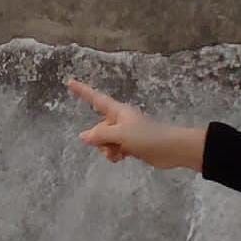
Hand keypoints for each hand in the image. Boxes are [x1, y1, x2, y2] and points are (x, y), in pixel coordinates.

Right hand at [66, 79, 205, 171]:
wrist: (171, 149)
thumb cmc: (147, 136)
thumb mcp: (120, 134)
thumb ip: (100, 135)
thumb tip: (83, 137)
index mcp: (117, 111)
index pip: (95, 98)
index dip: (82, 91)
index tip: (69, 82)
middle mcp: (118, 120)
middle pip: (98, 128)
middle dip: (100, 140)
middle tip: (112, 145)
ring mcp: (124, 133)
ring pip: (104, 141)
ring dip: (107, 149)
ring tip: (119, 153)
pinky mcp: (130, 145)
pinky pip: (113, 149)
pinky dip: (114, 154)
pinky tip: (122, 158)